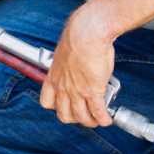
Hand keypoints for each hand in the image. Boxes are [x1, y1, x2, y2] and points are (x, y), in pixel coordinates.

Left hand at [40, 5, 114, 127]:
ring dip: (90, 121)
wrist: (87, 32)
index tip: (64, 105)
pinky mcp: (92, 91)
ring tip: (97, 119)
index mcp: (54, 76)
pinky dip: (103, 119)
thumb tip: (78, 66)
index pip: (46, 102)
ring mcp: (77, 91)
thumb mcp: (66, 53)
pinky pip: (98, 112)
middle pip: (64, 115)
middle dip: (74, 118)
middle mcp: (63, 86)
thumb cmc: (78, 36)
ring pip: (81, 117)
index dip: (56, 107)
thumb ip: (69, 64)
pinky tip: (107, 119)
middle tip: (83, 114)